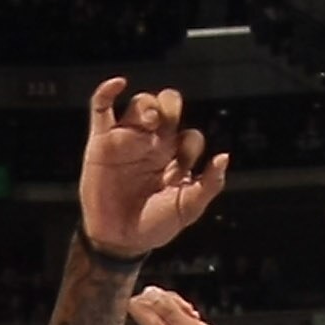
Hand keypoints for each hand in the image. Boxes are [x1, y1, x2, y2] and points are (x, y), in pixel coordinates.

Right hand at [79, 79, 227, 259]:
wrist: (120, 241)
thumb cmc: (154, 226)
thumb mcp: (188, 209)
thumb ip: (209, 184)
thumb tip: (224, 157)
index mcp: (174, 158)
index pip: (189, 135)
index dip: (192, 142)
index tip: (184, 163)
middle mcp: (153, 145)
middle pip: (165, 107)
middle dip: (170, 105)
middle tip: (166, 122)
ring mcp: (128, 141)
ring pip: (140, 104)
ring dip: (148, 104)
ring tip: (150, 121)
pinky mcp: (101, 142)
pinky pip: (101, 108)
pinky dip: (107, 91)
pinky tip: (119, 84)